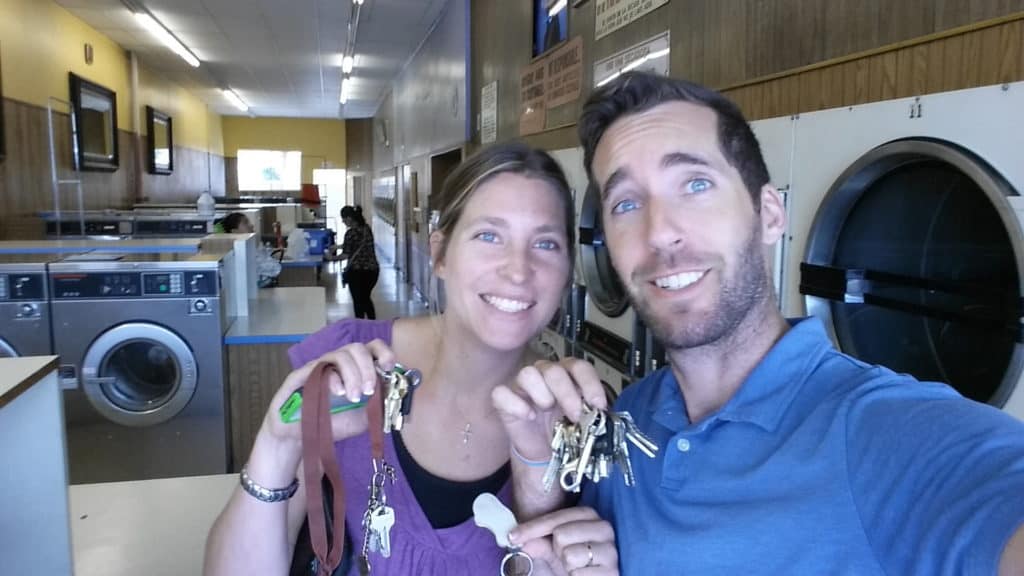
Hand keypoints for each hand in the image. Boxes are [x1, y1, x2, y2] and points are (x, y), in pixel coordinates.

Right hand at [263, 338, 396, 441]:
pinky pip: (318, 367)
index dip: (383, 352)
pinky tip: (339, 393)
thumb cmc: (331, 424)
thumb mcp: (362, 418)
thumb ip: (377, 405)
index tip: (389, 366)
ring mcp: (319, 367)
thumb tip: (392, 390)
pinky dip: (333, 379)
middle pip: (356, 348)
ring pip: (340, 355)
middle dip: (367, 368)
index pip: (371, 349)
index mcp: (355, 369)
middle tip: (369, 390)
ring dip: (352, 374)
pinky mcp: (300, 375)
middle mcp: (337, 364)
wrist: (298, 438)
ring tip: (354, 397)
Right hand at [492, 358, 608, 465]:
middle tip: (574, 415)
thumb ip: (592, 412)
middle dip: (567, 394)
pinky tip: (528, 416)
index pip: (579, 367)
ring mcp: (523, 385)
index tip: (597, 405)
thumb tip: (601, 412)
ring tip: (547, 410)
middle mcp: (545, 374)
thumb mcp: (584, 420)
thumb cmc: (565, 430)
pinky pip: (502, 393)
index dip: (590, 383)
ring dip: (541, 393)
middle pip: (554, 370)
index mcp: (568, 374)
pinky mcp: (504, 399)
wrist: (545, 451)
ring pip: (528, 373)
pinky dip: (516, 404)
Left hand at [508, 507, 617, 575]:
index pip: (557, 517)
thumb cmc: (569, 565)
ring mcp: (611, 550)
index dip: (532, 528)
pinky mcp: (613, 572)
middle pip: (562, 534)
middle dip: (556, 549)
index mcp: (589, 516)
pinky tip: (582, 575)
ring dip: (567, 565)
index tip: (513, 537)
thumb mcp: (550, 551)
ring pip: (570, 554)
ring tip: (574, 567)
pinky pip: (580, 573)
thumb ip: (537, 542)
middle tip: (562, 556)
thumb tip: (521, 540)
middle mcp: (604, 528)